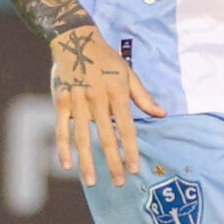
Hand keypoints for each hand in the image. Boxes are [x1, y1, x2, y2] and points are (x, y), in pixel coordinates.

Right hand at [50, 25, 163, 186]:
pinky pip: (61, 128)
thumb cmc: (107, 59)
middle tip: (119, 182)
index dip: (131, 150)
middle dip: (113, 162)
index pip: (127, 128)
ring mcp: (77, 101)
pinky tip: (67, 165)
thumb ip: (144, 97)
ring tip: (92, 182)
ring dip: (87, 162)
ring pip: (82, 137)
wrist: (75, 40)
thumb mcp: (129, 74)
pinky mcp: (60, 101)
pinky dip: (63, 147)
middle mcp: (97, 99)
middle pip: (106, 137)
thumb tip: (163, 114)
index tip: (135, 169)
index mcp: (118, 94)